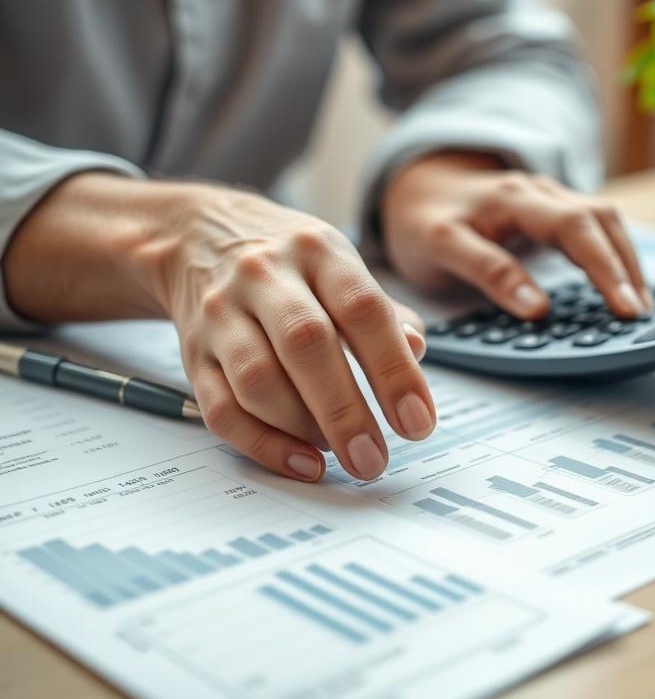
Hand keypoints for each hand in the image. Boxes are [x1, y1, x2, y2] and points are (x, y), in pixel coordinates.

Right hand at [4, 173, 435, 482]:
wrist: (198, 237)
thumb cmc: (292, 266)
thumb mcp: (344, 268)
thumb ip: (385, 314)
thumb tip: (414, 352)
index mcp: (318, 251)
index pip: (362, 309)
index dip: (393, 369)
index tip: (417, 422)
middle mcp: (266, 276)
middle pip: (306, 344)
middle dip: (345, 411)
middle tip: (373, 459)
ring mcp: (222, 313)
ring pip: (257, 379)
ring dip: (302, 427)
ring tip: (337, 451)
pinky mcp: (193, 353)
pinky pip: (221, 408)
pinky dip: (263, 444)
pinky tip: (300, 461)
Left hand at [381, 152, 651, 319]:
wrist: (418, 184)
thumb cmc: (426, 220)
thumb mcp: (438, 248)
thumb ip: (487, 272)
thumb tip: (537, 309)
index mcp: (506, 198)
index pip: (567, 228)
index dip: (599, 268)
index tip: (617, 309)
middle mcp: (535, 190)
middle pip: (596, 219)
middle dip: (621, 267)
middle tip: (636, 315)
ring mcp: (550, 195)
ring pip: (605, 218)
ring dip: (627, 260)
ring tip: (640, 306)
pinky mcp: (558, 206)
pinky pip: (600, 224)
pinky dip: (618, 254)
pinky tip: (626, 285)